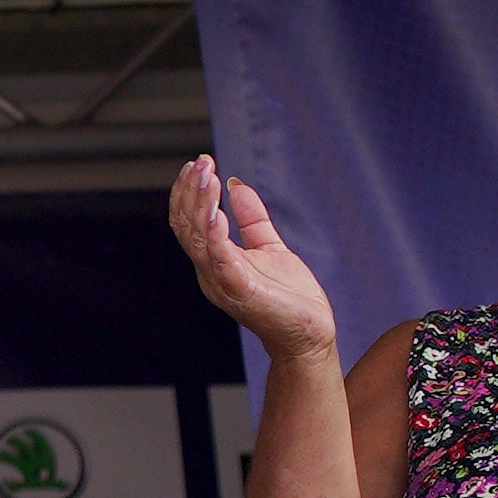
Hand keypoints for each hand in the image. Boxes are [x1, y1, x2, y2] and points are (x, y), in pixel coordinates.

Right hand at [169, 154, 343, 362]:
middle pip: (186, 226)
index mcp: (214, 261)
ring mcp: (221, 281)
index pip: (188, 222)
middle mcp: (209, 271)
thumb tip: (236, 183)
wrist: (311, 335)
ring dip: (199, 204)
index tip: (197, 162)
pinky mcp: (239, 289)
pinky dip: (214, 232)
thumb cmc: (290, 298)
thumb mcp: (270, 247)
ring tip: (206, 176)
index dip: (188, 192)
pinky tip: (217, 210)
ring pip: (197, 237)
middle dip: (190, 192)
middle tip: (199, 162)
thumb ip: (252, 218)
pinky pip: (218, 257)